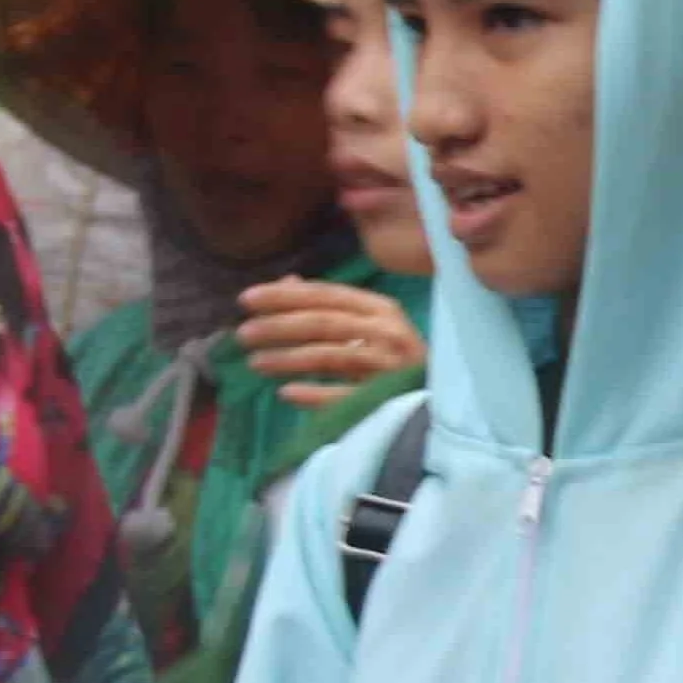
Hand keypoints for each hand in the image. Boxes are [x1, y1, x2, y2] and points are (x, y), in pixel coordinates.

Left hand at [237, 278, 425, 406]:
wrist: (440, 401)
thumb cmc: (396, 358)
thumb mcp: (366, 324)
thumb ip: (328, 304)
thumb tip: (286, 281)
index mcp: (380, 308)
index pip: (325, 295)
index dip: (283, 295)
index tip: (245, 299)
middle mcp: (387, 330)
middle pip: (323, 322)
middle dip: (279, 326)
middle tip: (243, 334)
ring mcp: (390, 365)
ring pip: (330, 355)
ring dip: (288, 358)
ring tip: (255, 363)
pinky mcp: (389, 396)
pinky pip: (345, 395)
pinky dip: (315, 394)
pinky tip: (286, 393)